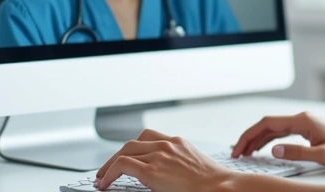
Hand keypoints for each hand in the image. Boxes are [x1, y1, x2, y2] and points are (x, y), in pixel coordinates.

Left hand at [95, 128, 232, 191]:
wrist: (221, 187)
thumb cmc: (212, 183)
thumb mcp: (194, 166)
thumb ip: (177, 164)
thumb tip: (165, 175)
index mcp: (178, 142)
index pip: (148, 137)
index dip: (133, 148)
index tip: (125, 157)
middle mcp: (167, 144)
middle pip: (133, 143)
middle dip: (117, 155)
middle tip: (108, 169)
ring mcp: (159, 155)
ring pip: (124, 152)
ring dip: (109, 164)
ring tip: (102, 177)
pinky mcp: (152, 170)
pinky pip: (122, 165)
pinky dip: (109, 172)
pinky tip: (104, 183)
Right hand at [231, 111, 324, 169]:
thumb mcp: (322, 156)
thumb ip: (297, 152)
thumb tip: (274, 150)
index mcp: (303, 121)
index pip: (268, 124)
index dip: (250, 135)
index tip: (239, 148)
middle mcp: (301, 119)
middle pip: (267, 125)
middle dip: (250, 137)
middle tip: (236, 152)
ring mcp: (304, 123)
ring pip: (273, 128)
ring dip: (257, 139)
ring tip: (244, 152)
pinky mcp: (306, 129)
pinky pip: (281, 132)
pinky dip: (268, 140)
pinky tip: (262, 148)